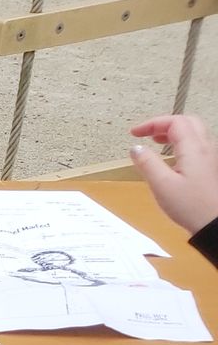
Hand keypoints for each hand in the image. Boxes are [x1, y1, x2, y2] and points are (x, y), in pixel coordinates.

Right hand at [130, 115, 217, 234]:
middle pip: (187, 122)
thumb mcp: (162, 185)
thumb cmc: (192, 206)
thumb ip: (147, 163)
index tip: (135, 133)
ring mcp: (211, 157)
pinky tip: (172, 157)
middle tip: (146, 134)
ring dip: (174, 132)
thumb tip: (136, 148)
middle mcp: (206, 148)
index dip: (152, 123)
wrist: (215, 222)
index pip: (174, 122)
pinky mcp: (211, 167)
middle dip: (164, 124)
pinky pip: (197, 145)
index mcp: (194, 148)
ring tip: (157, 142)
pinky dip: (182, 143)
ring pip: (194, 132)